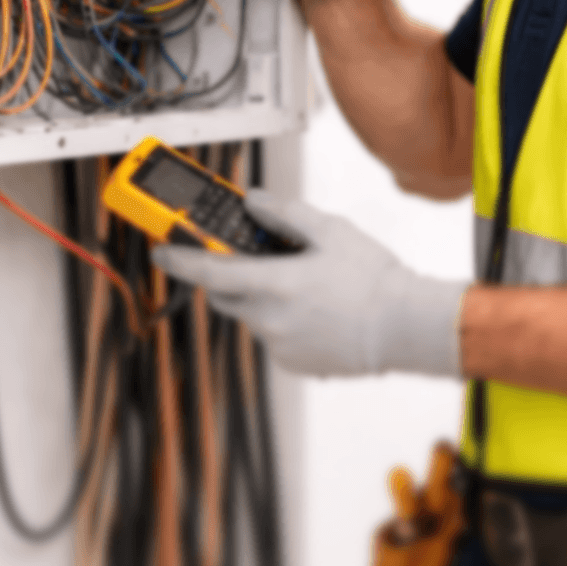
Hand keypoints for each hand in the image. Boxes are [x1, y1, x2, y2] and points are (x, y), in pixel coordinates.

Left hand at [151, 189, 467, 377]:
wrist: (405, 327)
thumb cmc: (372, 278)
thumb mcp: (330, 231)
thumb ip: (284, 214)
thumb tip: (253, 201)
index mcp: (273, 284)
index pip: (209, 270)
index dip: (179, 259)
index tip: (161, 251)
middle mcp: (268, 319)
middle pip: (226, 295)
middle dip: (229, 275)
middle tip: (250, 258)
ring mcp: (279, 346)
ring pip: (253, 316)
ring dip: (263, 298)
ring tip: (306, 285)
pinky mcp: (293, 364)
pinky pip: (274, 337)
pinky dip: (284, 322)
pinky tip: (316, 311)